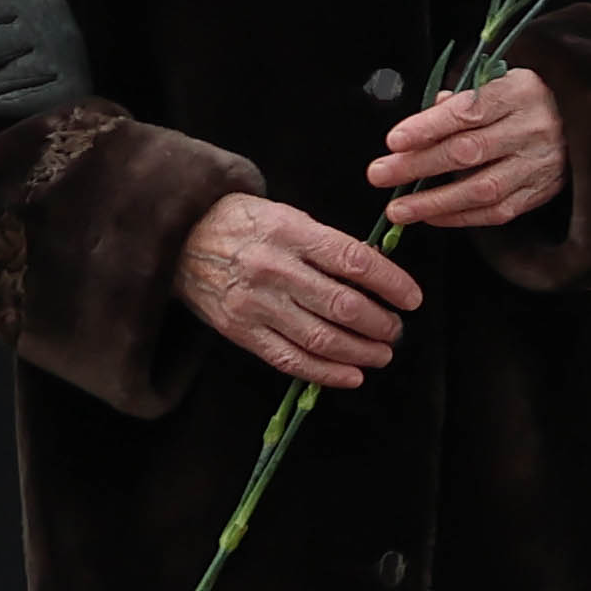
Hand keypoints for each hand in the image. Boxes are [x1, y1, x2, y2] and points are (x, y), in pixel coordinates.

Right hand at [178, 193, 419, 387]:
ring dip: (361, 352)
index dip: (392, 284)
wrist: (177, 236)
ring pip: (321, 338)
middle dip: (381, 324)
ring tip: (381, 354)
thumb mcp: (287, 216)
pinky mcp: (240, 331)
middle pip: (343, 306)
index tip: (412, 299)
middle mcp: (274, 270)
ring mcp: (255, 304)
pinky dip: (326, 373)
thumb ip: (328, 245)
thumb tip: (376, 273)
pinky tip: (351, 375)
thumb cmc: (243, 223)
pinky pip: (290, 359)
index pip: (355, 262)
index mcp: (292, 233)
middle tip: (397, 330)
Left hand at [369, 67, 566, 232]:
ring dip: (434, 202)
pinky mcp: (540, 191)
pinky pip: (497, 212)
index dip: (429, 127)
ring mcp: (539, 164)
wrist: (584, 119)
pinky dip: (460, 217)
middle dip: (418, 166)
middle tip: (380, 174)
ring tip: (399, 209)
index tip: (395, 140)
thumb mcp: (498, 81)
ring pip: (482, 189)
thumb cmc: (526, 98)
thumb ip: (460, 100)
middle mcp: (532, 129)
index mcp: (519, 93)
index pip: (468, 111)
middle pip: (469, 151)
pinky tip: (432, 217)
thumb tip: (420, 124)